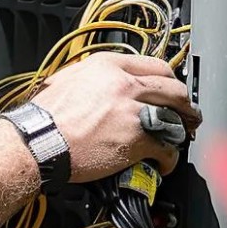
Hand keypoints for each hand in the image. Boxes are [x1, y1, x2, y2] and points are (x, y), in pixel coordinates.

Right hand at [30, 54, 201, 182]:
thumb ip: (94, 77)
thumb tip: (108, 81)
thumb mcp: (67, 80)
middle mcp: (124, 84)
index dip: (169, 80)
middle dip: (184, 104)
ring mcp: (133, 111)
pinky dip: (168, 158)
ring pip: (174, 118)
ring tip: (176, 139)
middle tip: (187, 114)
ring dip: (179, 131)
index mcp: (107, 65)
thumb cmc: (45, 115)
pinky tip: (163, 162)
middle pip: (173, 90)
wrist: (38, 140)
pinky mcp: (136, 139)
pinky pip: (166, 148)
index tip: (172, 89)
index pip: (156, 65)